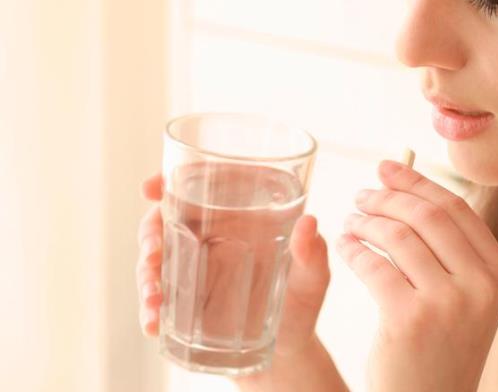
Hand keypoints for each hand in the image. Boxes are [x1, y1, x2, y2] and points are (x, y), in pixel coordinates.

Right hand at [135, 173, 331, 365]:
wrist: (287, 352)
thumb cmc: (302, 303)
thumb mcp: (314, 278)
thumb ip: (313, 253)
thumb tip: (309, 222)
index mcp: (239, 219)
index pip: (200, 188)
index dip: (171, 182)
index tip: (151, 187)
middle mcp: (210, 240)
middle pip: (165, 221)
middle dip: (150, 233)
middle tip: (152, 253)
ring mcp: (193, 272)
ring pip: (155, 260)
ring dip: (146, 276)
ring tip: (155, 300)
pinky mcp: (183, 304)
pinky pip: (156, 300)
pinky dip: (149, 311)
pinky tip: (152, 324)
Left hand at [337, 160, 497, 391]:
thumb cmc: (441, 347)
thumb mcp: (465, 297)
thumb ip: (448, 248)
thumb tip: (405, 185)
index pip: (457, 208)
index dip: (418, 183)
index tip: (387, 169)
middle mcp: (482, 285)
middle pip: (427, 215)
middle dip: (387, 198)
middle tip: (360, 195)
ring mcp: (448, 303)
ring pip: (398, 236)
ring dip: (366, 222)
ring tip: (350, 222)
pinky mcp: (410, 319)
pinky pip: (374, 265)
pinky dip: (353, 249)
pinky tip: (345, 246)